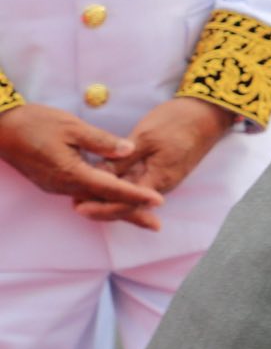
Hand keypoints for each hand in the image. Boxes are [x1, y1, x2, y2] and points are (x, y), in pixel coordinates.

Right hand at [0, 102, 164, 224]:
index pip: (111, 188)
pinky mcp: (52, 182)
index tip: (159, 201)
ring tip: (143, 214)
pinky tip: (115, 196)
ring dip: (117, 207)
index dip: (136, 196)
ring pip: (93, 201)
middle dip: (131, 215)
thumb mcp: (71, 126)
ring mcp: (57, 186)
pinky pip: (82, 194)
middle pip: (104, 204)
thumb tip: (128, 150)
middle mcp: (64, 186)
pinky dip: (101, 198)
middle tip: (157, 225)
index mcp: (72, 173)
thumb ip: (101, 141)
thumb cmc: (33, 122)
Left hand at [72, 97, 235, 226]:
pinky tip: (108, 180)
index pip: (126, 204)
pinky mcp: (164, 170)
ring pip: (133, 195)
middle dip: (103, 205)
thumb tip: (99, 176)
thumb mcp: (145, 138)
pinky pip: (140, 184)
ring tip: (85, 192)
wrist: (207, 115)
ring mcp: (164, 178)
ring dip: (112, 196)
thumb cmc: (177, 123)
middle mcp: (161, 185)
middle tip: (75, 202)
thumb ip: (123, 159)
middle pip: (129, 203)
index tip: (78, 206)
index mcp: (158, 179)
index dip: (101, 208)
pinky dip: (122, 186)